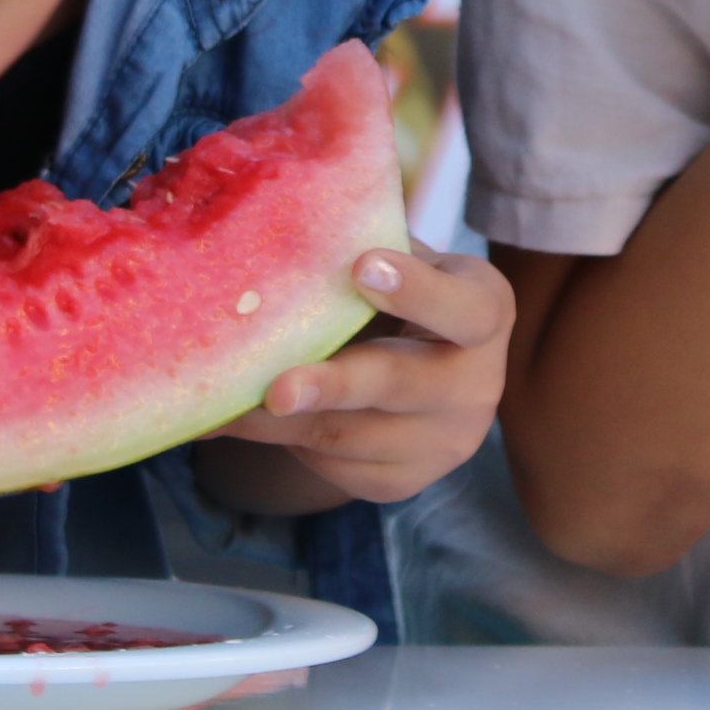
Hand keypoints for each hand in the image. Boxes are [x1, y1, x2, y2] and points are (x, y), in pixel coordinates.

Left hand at [207, 244, 512, 504]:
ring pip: (350, 436)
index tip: (360, 267)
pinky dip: (289, 443)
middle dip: (333, 386)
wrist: (418, 362)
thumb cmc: (394, 290)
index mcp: (485, 309)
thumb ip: (359, 243)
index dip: (415, 291)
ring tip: (224, 401)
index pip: (462, 308)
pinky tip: (256, 418)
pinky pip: (337, 467)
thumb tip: (281, 228)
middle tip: (277, 388)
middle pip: (399, 386)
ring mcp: (448, 442)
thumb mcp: (395, 254)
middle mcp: (479, 384)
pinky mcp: (407, 481)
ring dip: (279, 421)